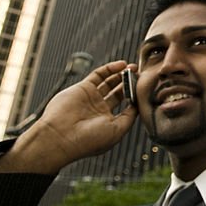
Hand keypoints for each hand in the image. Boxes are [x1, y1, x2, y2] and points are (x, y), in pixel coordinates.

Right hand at [0, 61, 137, 173]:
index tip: (145, 89)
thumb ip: (129, 117)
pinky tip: (122, 65)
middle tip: (141, 74)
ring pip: (109, 81)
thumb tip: (138, 105)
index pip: (126, 106)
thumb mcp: (116, 131)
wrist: (60, 137)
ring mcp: (90, 98)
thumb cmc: (89, 139)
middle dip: (130, 83)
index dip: (136, 97)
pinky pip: (98, 75)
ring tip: (133, 68)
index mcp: (108, 122)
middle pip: (119, 92)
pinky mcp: (82, 88)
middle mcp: (99, 109)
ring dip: (122, 74)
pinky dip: (110, 68)